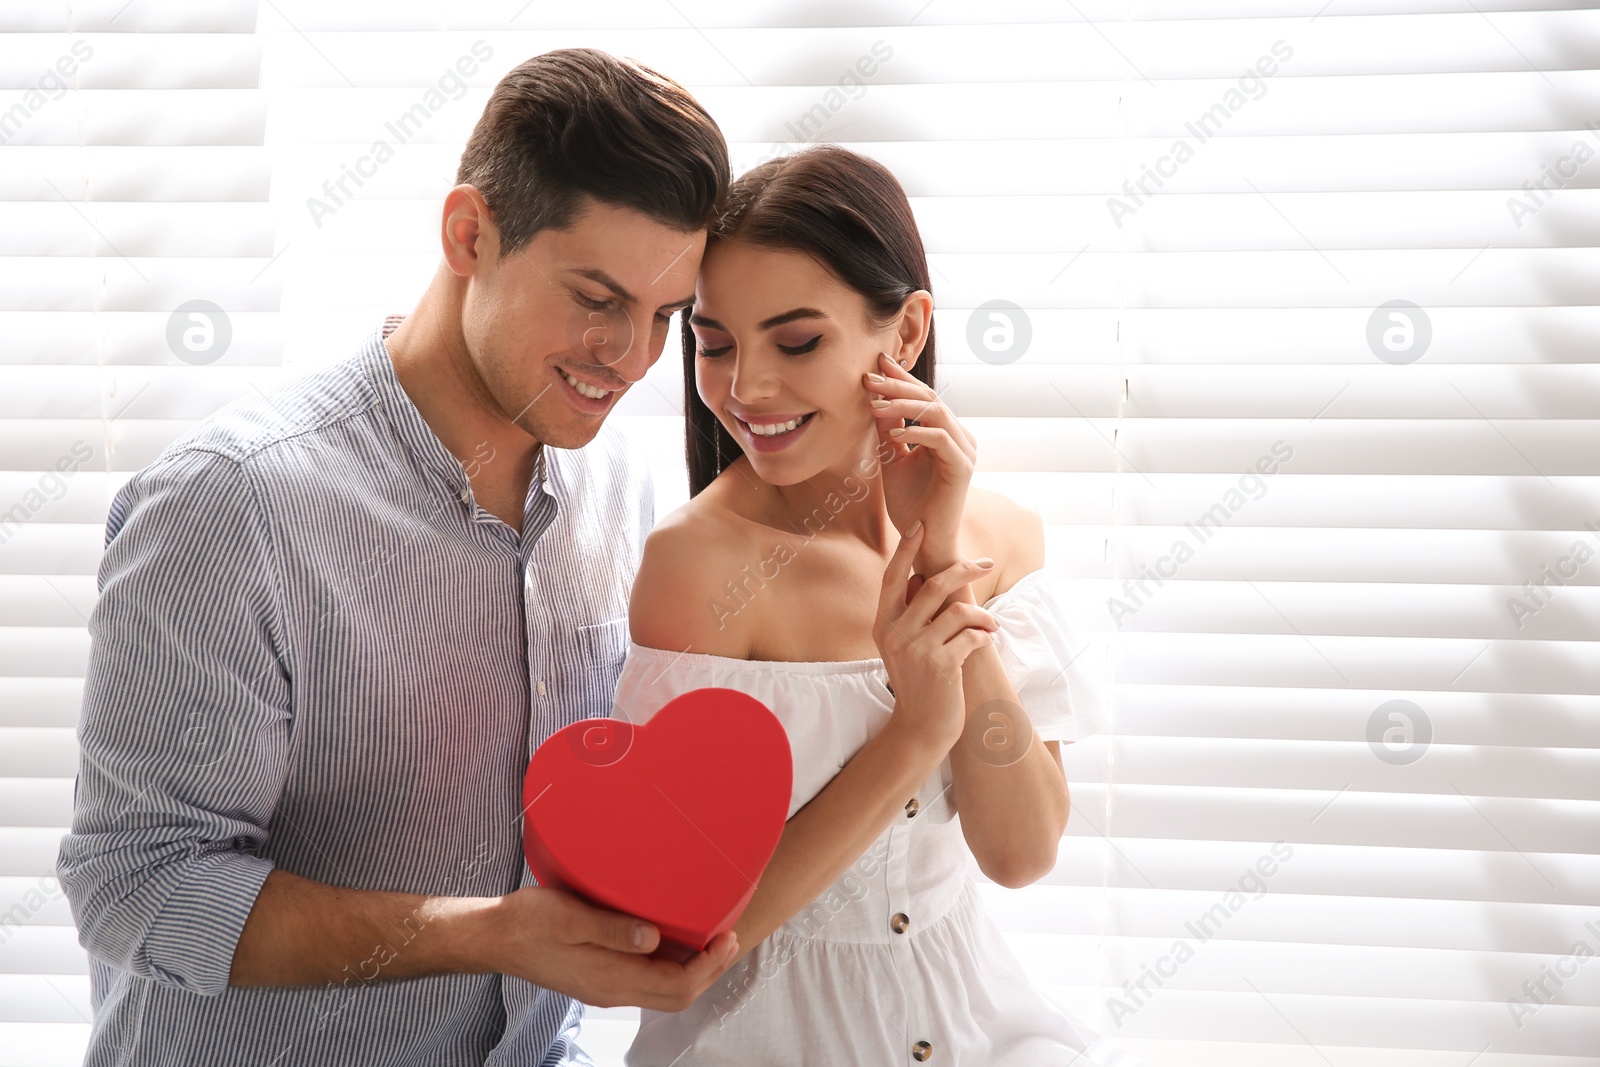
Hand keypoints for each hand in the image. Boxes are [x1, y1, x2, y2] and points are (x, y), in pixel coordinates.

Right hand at [486, 885, 738, 1010]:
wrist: (493, 937)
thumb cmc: (527, 923)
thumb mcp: (569, 918)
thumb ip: (612, 929)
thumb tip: (654, 937)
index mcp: (610, 980)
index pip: (677, 985)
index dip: (709, 964)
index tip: (727, 936)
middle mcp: (612, 991)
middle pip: (677, 995)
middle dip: (710, 970)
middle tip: (730, 937)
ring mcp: (605, 987)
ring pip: (663, 990)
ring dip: (693, 969)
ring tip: (710, 937)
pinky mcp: (599, 976)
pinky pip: (647, 980)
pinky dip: (671, 964)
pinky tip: (674, 938)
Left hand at [865, 351, 976, 572]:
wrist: (923, 542)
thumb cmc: (910, 507)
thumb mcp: (892, 460)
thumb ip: (888, 432)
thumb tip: (875, 401)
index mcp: (947, 434)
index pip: (924, 398)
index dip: (901, 379)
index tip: (876, 364)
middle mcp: (961, 438)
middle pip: (930, 398)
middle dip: (898, 386)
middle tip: (869, 378)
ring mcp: (965, 451)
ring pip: (936, 412)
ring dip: (903, 404)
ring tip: (874, 404)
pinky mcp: (963, 467)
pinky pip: (940, 438)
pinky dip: (915, 431)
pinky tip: (892, 432)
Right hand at [872, 523, 999, 749]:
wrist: (921, 727)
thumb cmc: (920, 682)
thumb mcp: (904, 646)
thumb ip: (909, 614)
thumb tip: (924, 577)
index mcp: (883, 624)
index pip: (892, 576)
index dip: (906, 549)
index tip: (920, 525)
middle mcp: (895, 633)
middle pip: (932, 584)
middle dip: (964, 570)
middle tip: (987, 564)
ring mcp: (916, 649)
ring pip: (958, 610)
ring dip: (983, 614)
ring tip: (991, 624)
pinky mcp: (941, 665)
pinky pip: (972, 635)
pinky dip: (985, 636)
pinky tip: (988, 642)